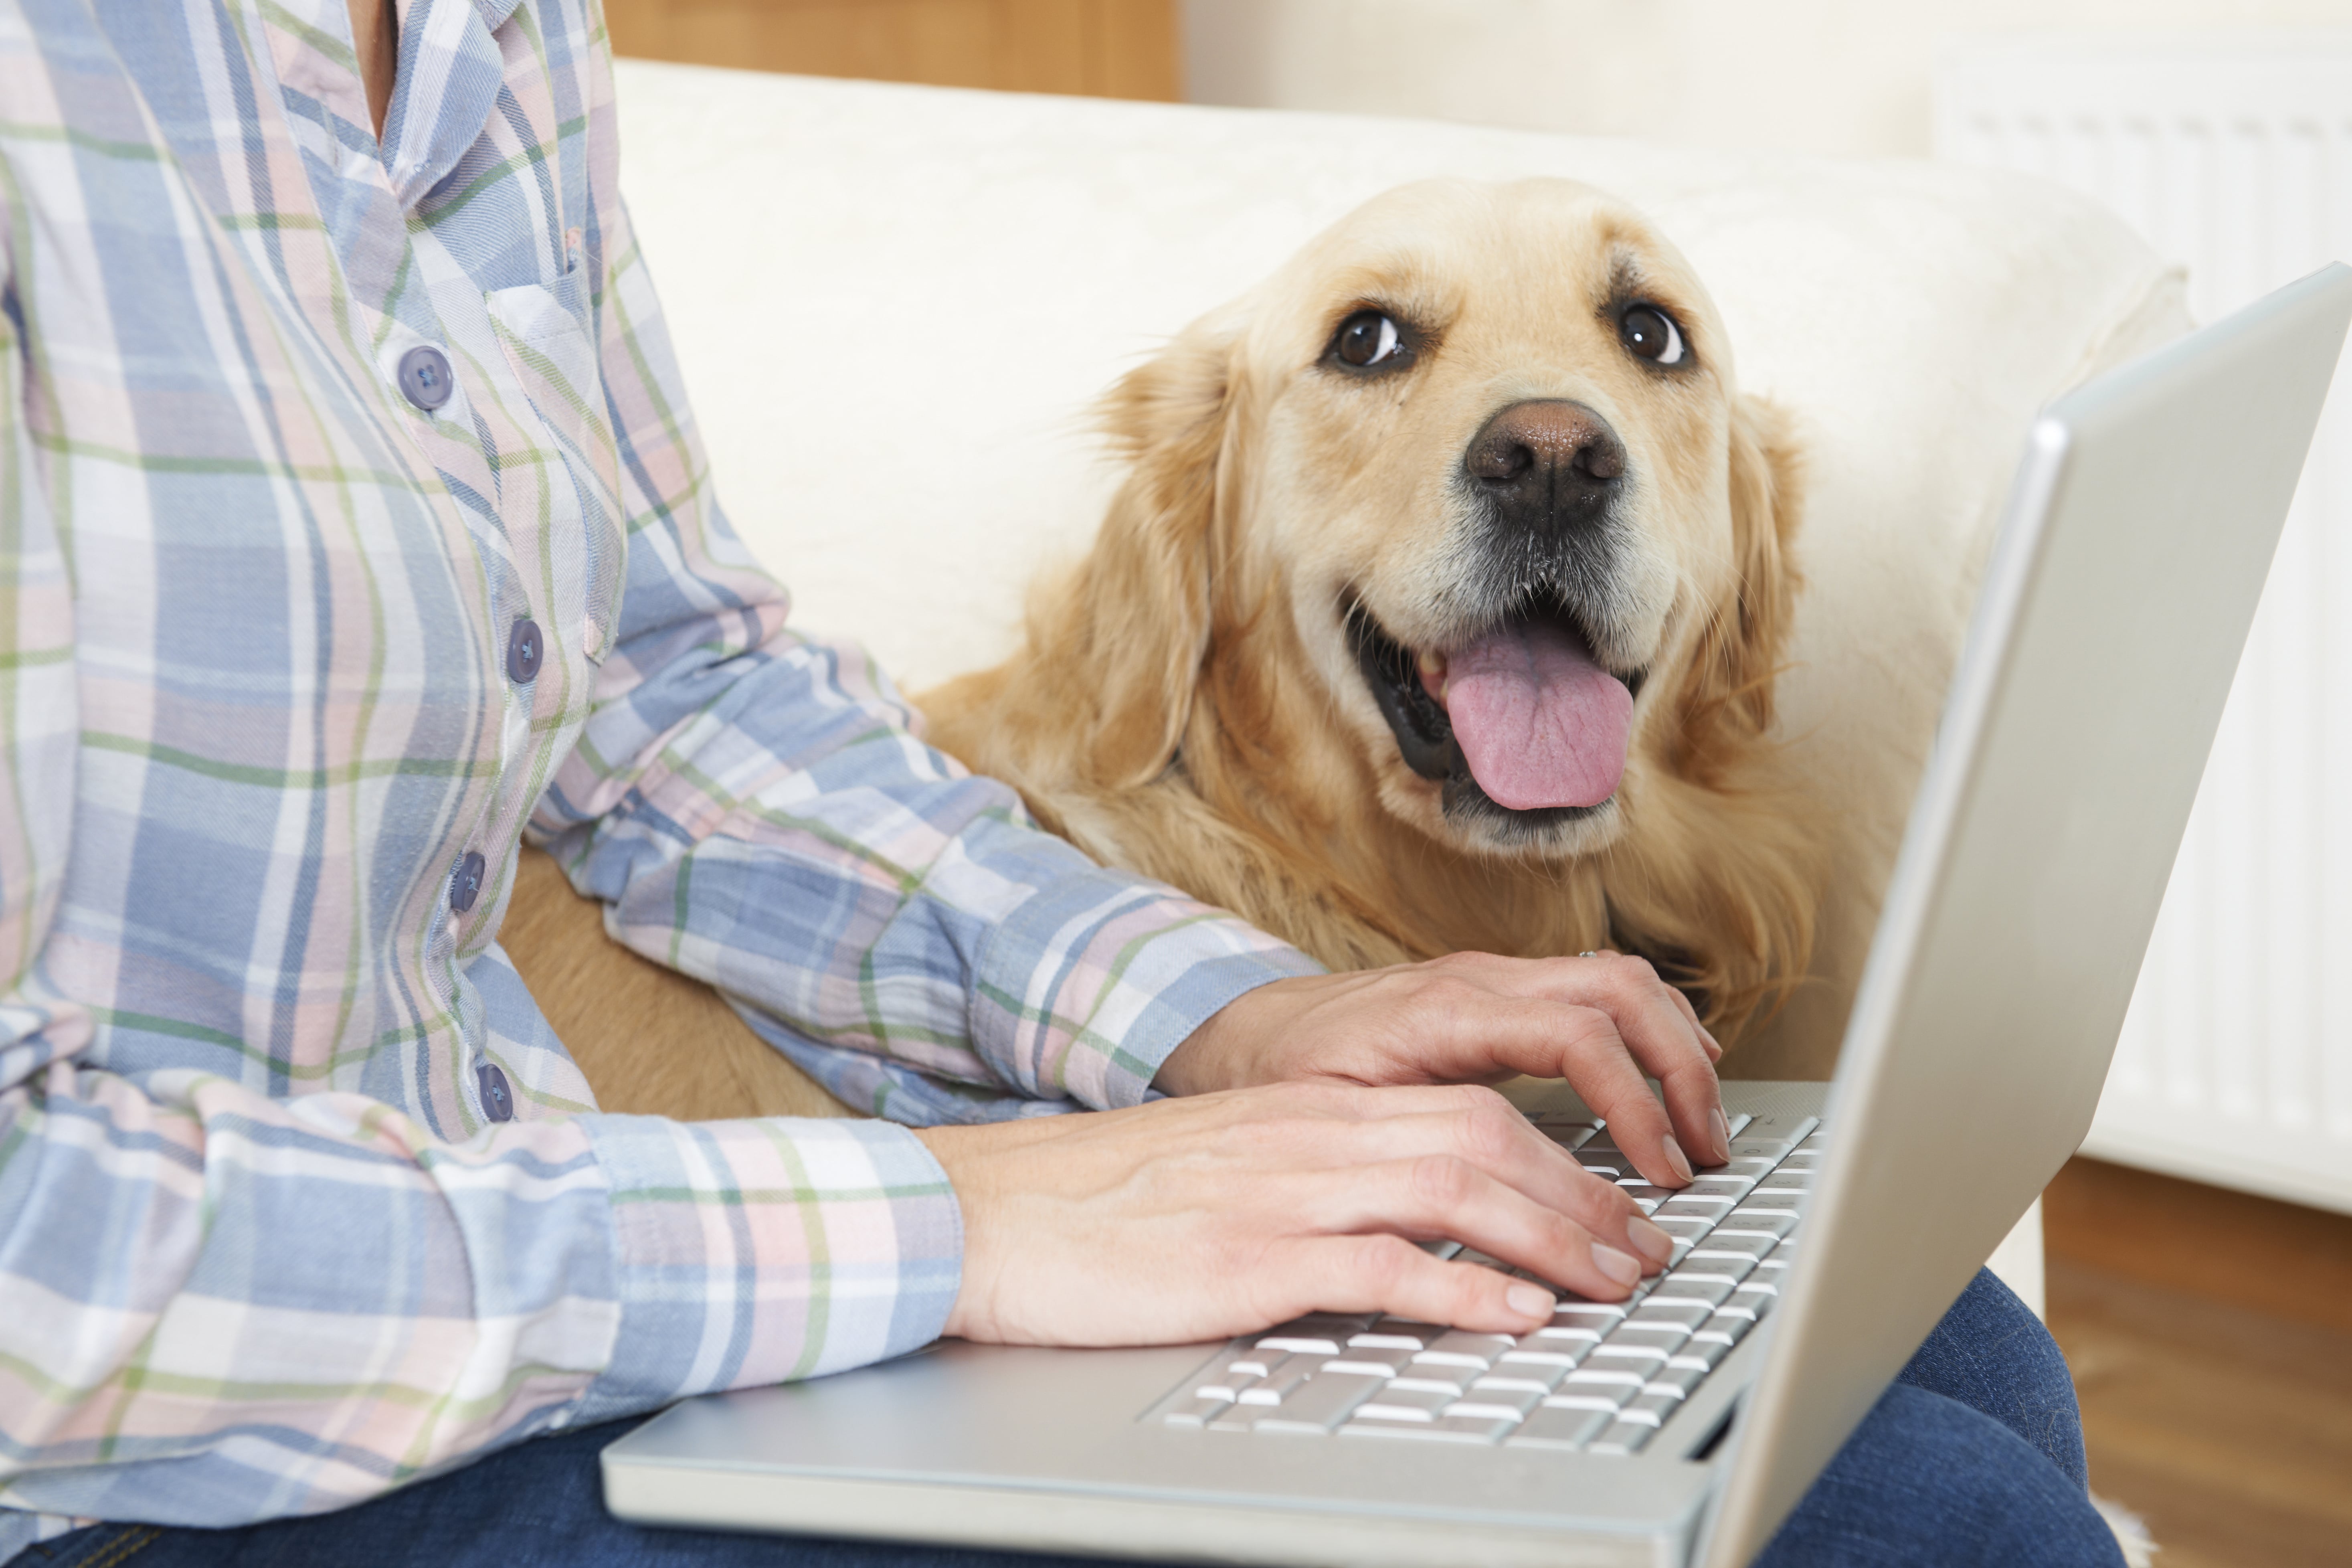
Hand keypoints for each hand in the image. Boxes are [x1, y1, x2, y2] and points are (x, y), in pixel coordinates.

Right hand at [914, 1080, 1676, 1344]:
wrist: (987, 1211)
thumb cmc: (1095, 1205)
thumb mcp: (1222, 1173)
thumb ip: (1311, 1185)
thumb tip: (1400, 1230)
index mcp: (1305, 1114)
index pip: (1465, 1113)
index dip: (1559, 1161)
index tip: (1611, 1210)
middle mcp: (1308, 1138)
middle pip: (1485, 1142)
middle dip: (1584, 1198)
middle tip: (1646, 1253)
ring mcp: (1281, 1193)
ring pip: (1456, 1190)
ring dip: (1552, 1239)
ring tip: (1614, 1283)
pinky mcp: (1247, 1257)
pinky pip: (1381, 1265)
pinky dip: (1462, 1290)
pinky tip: (1512, 1316)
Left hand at [1155, 951, 1728, 1186]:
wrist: (1237, 1028)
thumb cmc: (1277, 1074)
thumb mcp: (1328, 1112)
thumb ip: (1402, 1138)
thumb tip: (1478, 1193)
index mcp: (1443, 1008)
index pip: (1576, 1033)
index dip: (1632, 1101)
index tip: (1659, 1169)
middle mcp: (1480, 978)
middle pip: (1619, 992)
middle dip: (1679, 1070)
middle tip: (1705, 1152)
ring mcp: (1494, 978)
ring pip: (1619, 980)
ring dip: (1675, 1047)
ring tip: (1703, 1123)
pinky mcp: (1500, 994)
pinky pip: (1596, 990)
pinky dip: (1647, 1031)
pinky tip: (1671, 1077)